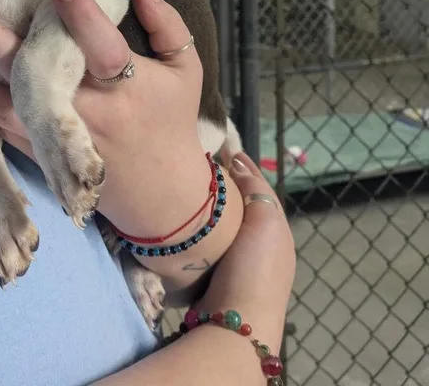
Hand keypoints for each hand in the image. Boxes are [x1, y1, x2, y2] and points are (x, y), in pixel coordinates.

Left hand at [0, 0, 210, 237]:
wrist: (162, 197)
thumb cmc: (172, 120)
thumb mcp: (186, 69)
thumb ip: (165, 22)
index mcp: (126, 88)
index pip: (103, 49)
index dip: (82, 18)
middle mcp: (85, 113)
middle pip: (33, 77)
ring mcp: (54, 137)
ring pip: (1, 106)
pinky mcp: (35, 153)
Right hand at [193, 152, 295, 352]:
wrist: (238, 321)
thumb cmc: (254, 268)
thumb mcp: (264, 221)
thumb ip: (255, 190)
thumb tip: (239, 164)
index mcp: (277, 230)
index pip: (262, 188)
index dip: (247, 167)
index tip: (227, 148)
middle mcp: (264, 245)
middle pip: (246, 205)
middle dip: (231, 183)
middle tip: (207, 164)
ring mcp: (243, 262)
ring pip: (229, 222)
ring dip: (217, 205)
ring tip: (195, 187)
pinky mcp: (222, 276)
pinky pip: (215, 239)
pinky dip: (207, 225)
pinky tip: (191, 221)